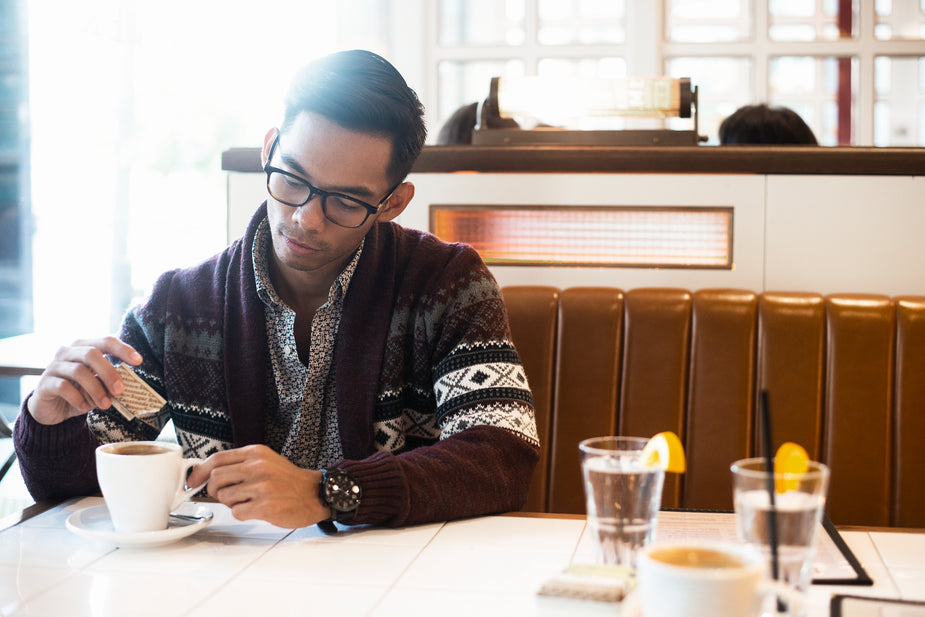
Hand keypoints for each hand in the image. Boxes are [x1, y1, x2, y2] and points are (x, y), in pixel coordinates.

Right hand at [26, 336, 142, 425]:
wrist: (51, 409)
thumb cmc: (80, 392)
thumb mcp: (98, 386)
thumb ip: (109, 382)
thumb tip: (126, 386)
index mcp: (84, 347)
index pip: (105, 341)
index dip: (123, 349)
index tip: (139, 361)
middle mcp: (67, 352)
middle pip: (91, 354)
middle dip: (109, 373)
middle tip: (120, 391)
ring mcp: (54, 366)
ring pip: (78, 371)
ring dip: (96, 389)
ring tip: (106, 405)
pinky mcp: (44, 383)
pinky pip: (63, 386)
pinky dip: (78, 398)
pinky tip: (85, 407)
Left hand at [187, 445, 329, 527]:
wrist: (315, 493)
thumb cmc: (288, 480)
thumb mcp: (266, 461)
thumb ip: (240, 464)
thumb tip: (208, 473)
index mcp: (256, 453)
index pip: (217, 459)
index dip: (200, 471)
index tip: (193, 481)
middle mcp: (258, 467)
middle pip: (216, 478)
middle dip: (215, 490)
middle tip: (226, 494)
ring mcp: (262, 486)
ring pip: (224, 497)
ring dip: (231, 503)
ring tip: (248, 501)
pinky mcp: (266, 506)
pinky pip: (237, 512)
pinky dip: (242, 513)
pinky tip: (256, 509)